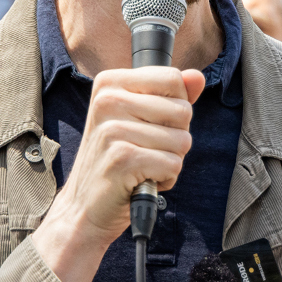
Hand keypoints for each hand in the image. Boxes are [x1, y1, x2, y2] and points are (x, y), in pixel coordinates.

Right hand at [25, 65, 203, 281]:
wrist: (84, 205)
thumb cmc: (116, 161)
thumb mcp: (141, 120)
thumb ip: (170, 96)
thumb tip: (196, 76)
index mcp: (109, 83)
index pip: (173, 78)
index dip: (175, 106)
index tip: (149, 124)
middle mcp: (107, 100)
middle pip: (182, 109)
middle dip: (175, 136)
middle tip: (144, 149)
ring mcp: (112, 129)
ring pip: (182, 139)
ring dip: (170, 160)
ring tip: (141, 166)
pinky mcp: (122, 158)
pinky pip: (173, 164)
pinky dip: (165, 178)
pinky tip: (140, 179)